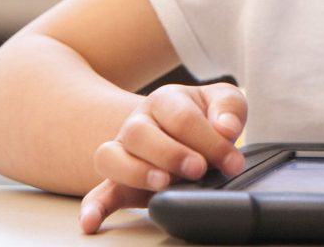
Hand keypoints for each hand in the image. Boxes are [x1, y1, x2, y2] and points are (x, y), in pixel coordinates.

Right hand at [79, 82, 246, 233]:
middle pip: (139, 132)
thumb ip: (229, 109)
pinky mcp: (118, 181)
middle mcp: (137, 123)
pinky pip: (97, 193)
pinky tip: (91, 222)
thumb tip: (225, 128)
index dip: (208, 140)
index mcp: (164, 100)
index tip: (231, 161)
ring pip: (110, 157)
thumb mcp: (224, 102)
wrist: (184, 126)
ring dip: (136, 172)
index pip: (181, 117)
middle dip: (171, 154)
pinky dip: (93, 207)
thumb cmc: (206, 115)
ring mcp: (124, 151)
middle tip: (199, 169)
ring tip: (163, 184)